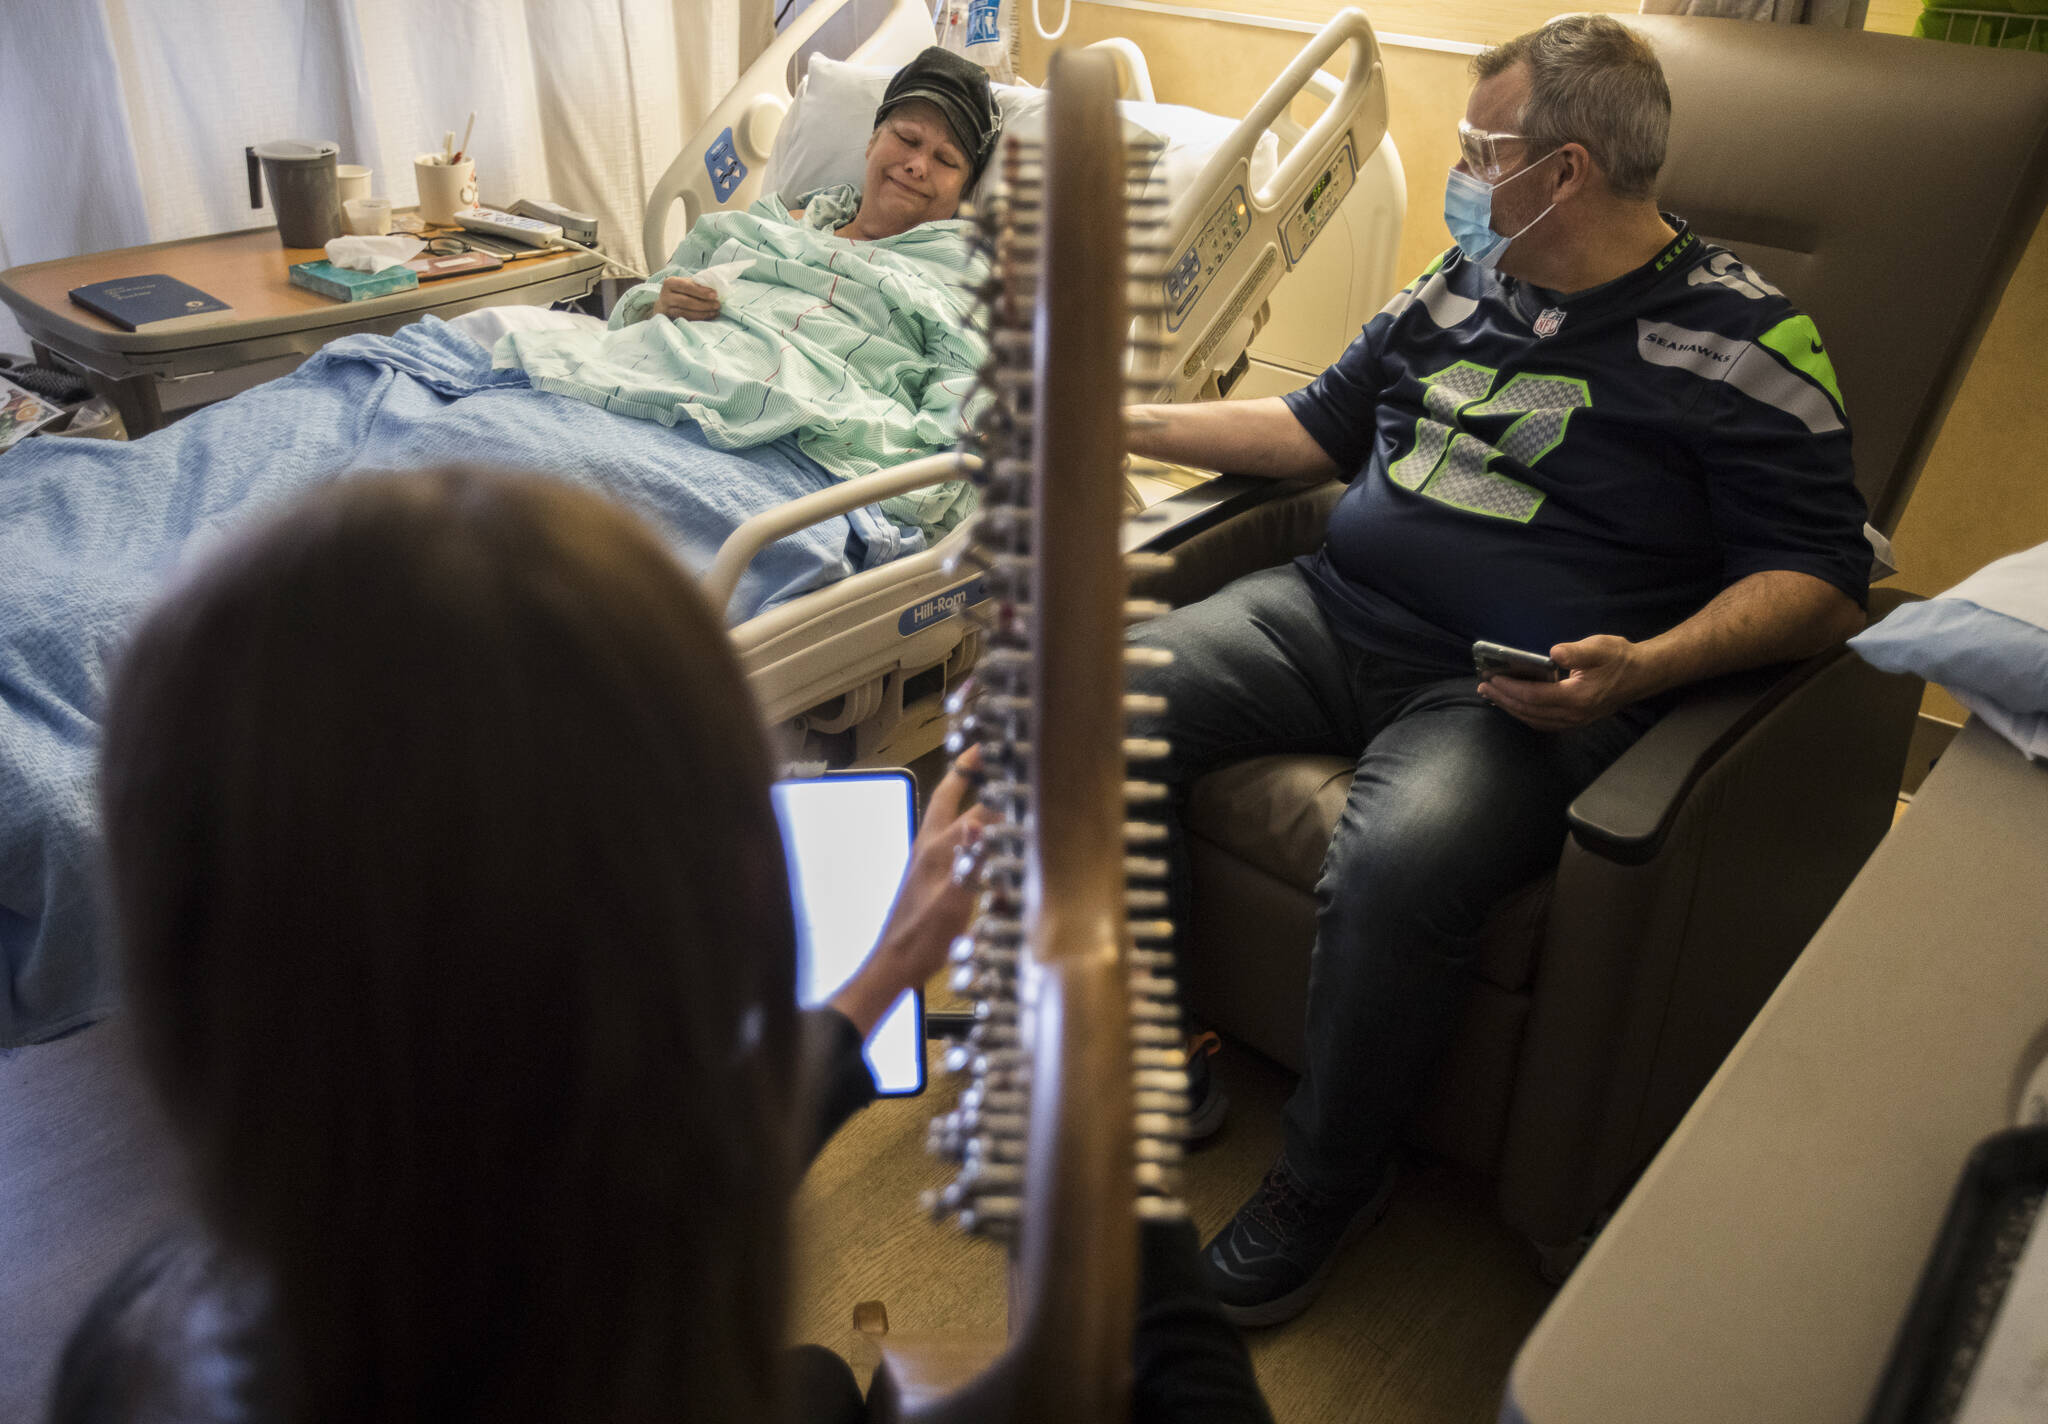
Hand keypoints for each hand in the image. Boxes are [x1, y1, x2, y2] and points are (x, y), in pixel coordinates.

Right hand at [653, 276, 719, 321]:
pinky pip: (686, 320)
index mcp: (670, 283)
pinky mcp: (669, 319)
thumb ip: (697, 284)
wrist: (665, 304)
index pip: (686, 286)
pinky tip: (709, 316)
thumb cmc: (680, 291)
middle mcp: (665, 295)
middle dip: (704, 304)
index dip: (701, 291)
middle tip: (717, 305)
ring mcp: (666, 309)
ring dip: (703, 313)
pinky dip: (699, 319)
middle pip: (686, 301)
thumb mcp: (686, 283)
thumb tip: (715, 286)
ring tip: (715, 311)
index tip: (715, 294)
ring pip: (686, 313)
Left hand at [829, 748, 994, 1036]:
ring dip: (960, 792)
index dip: (999, 794)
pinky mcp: (926, 875)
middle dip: (964, 771)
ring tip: (977, 777)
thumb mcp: (952, 903)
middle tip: (981, 749)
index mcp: (936, 849)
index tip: (1019, 772)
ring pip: (944, 814)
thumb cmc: (921, 938)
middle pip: (946, 797)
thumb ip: (969, 863)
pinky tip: (973, 832)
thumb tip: (980, 825)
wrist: (893, 964)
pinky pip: (946, 837)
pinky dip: (961, 823)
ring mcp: (924, 859)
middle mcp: (928, 846)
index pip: (976, 811)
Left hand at [1477, 634, 1648, 731]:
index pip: (1534, 696)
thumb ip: (1576, 652)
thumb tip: (1554, 653)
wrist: (1643, 675)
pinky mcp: (1577, 721)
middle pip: (1530, 711)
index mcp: (1577, 697)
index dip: (1510, 688)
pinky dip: (1526, 715)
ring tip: (1494, 696)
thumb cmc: (1620, 658)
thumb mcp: (1600, 647)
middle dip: (1504, 700)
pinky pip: (1544, 723)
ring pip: (1535, 720)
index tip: (1491, 678)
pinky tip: (1516, 705)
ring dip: (1512, 709)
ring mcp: (1576, 721)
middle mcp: (1574, 714)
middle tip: (1483, 687)